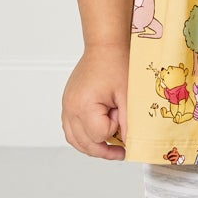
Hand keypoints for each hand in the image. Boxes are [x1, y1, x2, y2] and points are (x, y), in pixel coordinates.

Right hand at [62, 45, 129, 160]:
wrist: (105, 46)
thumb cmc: (116, 64)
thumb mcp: (128, 96)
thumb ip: (129, 123)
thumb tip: (131, 144)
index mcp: (83, 105)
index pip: (98, 136)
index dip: (114, 132)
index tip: (121, 118)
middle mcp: (70, 107)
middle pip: (83, 144)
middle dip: (103, 150)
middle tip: (121, 152)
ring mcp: (66, 105)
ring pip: (74, 140)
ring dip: (91, 146)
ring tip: (109, 147)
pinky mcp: (68, 102)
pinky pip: (71, 128)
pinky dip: (84, 136)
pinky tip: (98, 134)